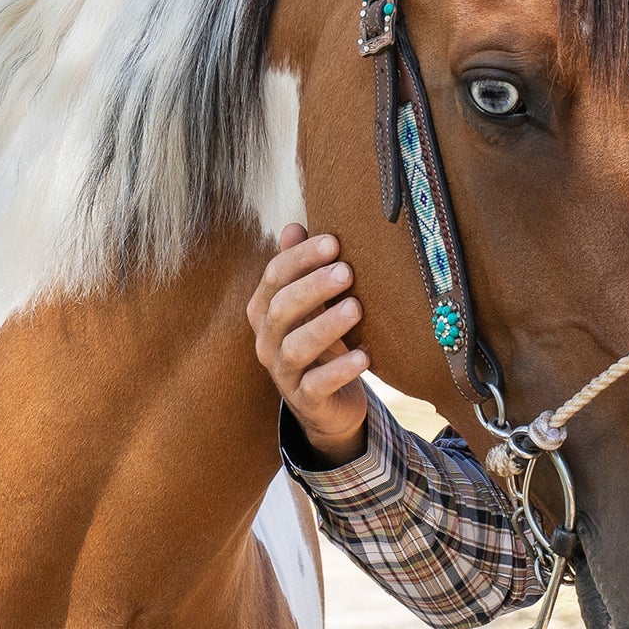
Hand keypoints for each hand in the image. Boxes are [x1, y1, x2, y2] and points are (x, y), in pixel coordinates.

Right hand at [248, 224, 369, 465]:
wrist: (331, 403)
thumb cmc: (322, 343)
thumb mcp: (312, 305)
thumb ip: (301, 269)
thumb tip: (294, 226)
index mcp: (264, 311)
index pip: (274, 277)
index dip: (301, 258)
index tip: (334, 242)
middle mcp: (267, 341)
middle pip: (281, 309)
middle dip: (313, 287)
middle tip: (347, 271)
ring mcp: (283, 373)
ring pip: (296, 347)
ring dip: (326, 325)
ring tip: (356, 308)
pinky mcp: (306, 400)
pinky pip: (318, 385)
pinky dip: (340, 370)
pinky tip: (364, 356)